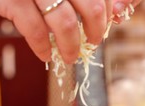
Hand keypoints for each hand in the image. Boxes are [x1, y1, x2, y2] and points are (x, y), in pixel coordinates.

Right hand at [0, 0, 141, 62]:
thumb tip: (110, 16)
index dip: (107, 15)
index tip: (102, 28)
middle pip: (92, 8)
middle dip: (95, 32)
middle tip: (92, 43)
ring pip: (66, 23)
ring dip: (71, 47)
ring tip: (70, 58)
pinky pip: (35, 30)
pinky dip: (42, 48)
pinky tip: (45, 55)